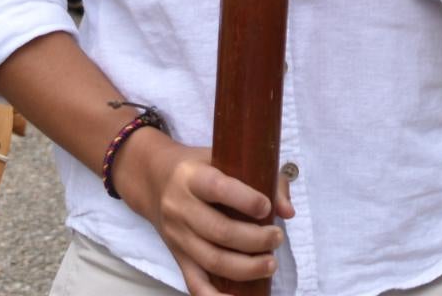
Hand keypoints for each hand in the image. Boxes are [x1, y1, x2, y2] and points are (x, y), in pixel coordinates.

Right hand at [120, 129, 290, 295]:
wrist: (154, 181)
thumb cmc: (201, 167)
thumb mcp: (225, 159)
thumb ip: (263, 178)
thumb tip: (287, 212)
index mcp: (192, 177)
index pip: (218, 189)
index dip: (245, 200)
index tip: (266, 207)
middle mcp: (180, 208)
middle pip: (219, 231)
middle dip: (255, 239)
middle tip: (277, 238)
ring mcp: (178, 237)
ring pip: (212, 260)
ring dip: (246, 268)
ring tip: (270, 264)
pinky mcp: (178, 258)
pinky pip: (195, 284)